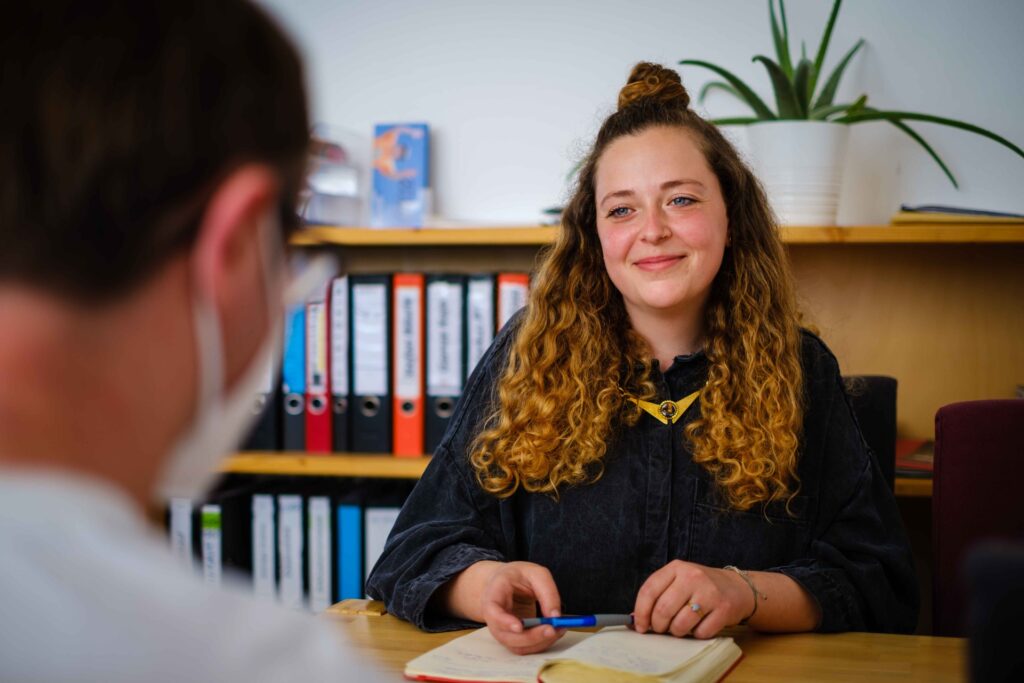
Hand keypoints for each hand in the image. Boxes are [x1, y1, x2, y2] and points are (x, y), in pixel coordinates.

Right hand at [477, 561, 564, 654]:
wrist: (507, 583)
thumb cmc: (518, 576)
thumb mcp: (535, 573)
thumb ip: (547, 591)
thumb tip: (555, 616)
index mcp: (493, 594)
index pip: (492, 612)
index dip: (504, 622)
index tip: (519, 627)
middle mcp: (494, 617)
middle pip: (506, 636)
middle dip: (530, 637)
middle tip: (551, 629)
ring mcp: (502, 630)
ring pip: (517, 646)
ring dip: (539, 642)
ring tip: (558, 629)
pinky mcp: (513, 638)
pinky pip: (525, 647)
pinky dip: (541, 643)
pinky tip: (554, 632)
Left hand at [633, 560, 751, 638]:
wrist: (737, 588)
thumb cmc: (700, 587)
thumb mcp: (678, 582)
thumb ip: (657, 596)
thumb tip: (634, 619)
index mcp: (676, 568)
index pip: (649, 590)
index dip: (641, 612)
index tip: (640, 626)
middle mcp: (692, 577)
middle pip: (663, 609)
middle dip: (658, 626)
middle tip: (661, 629)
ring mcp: (709, 592)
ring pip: (680, 624)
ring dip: (677, 632)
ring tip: (681, 627)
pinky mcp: (724, 609)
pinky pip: (700, 632)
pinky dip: (696, 634)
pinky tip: (700, 626)